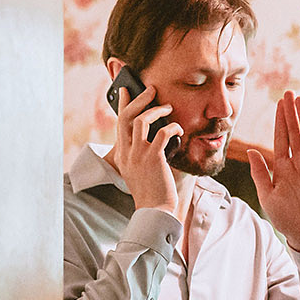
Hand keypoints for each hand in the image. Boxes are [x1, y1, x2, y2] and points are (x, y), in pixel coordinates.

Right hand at [111, 84, 182, 213]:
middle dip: (139, 99)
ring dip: (157, 110)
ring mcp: (138, 155)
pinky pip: (163, 134)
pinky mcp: (153, 158)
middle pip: (127, 117)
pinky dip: (173, 128)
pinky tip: (179, 130)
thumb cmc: (151, 191)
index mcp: (121, 155)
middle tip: (152, 90)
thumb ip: (141, 153)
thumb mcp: (139, 170)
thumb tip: (156, 134)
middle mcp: (126, 152)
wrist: (154, 210)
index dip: (122, 104)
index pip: (119, 123)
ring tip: (168, 108)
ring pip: (142, 120)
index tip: (125, 90)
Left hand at [247, 92, 299, 256]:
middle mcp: (298, 164)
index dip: (280, 121)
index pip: (281, 139)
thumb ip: (259, 173)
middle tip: (289, 93)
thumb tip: (251, 152)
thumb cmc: (285, 217)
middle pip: (294, 133)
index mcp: (283, 168)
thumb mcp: (266, 194)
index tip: (279, 104)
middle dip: (291, 114)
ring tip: (299, 101)